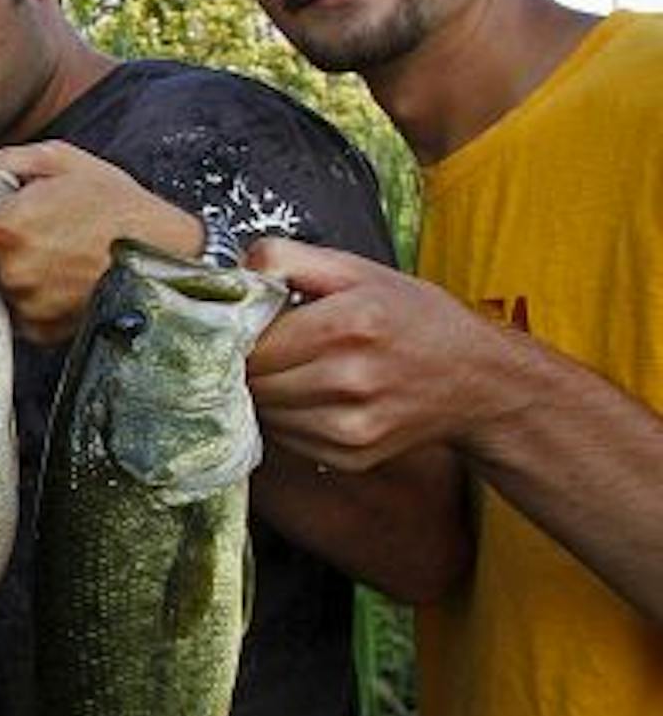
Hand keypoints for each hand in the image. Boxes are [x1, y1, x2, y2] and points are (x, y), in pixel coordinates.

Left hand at [0, 141, 199, 343]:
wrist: (165, 251)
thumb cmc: (116, 202)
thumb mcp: (62, 160)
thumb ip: (6, 160)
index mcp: (7, 228)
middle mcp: (11, 273)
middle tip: (36, 236)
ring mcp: (28, 307)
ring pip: (1, 289)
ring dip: (16, 276)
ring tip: (55, 258)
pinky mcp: (44, 333)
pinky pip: (22, 315)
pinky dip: (34, 301)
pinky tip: (63, 282)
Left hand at [245, 237, 505, 470]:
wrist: (478, 378)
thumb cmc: (415, 318)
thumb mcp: (358, 270)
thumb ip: (289, 258)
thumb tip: (237, 271)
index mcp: (350, 323)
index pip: (254, 342)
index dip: (244, 334)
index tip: (253, 328)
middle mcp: (351, 379)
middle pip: (255, 380)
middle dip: (254, 364)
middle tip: (276, 350)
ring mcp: (353, 425)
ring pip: (265, 413)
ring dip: (268, 394)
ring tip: (299, 372)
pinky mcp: (353, 456)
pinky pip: (288, 440)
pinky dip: (289, 420)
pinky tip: (316, 398)